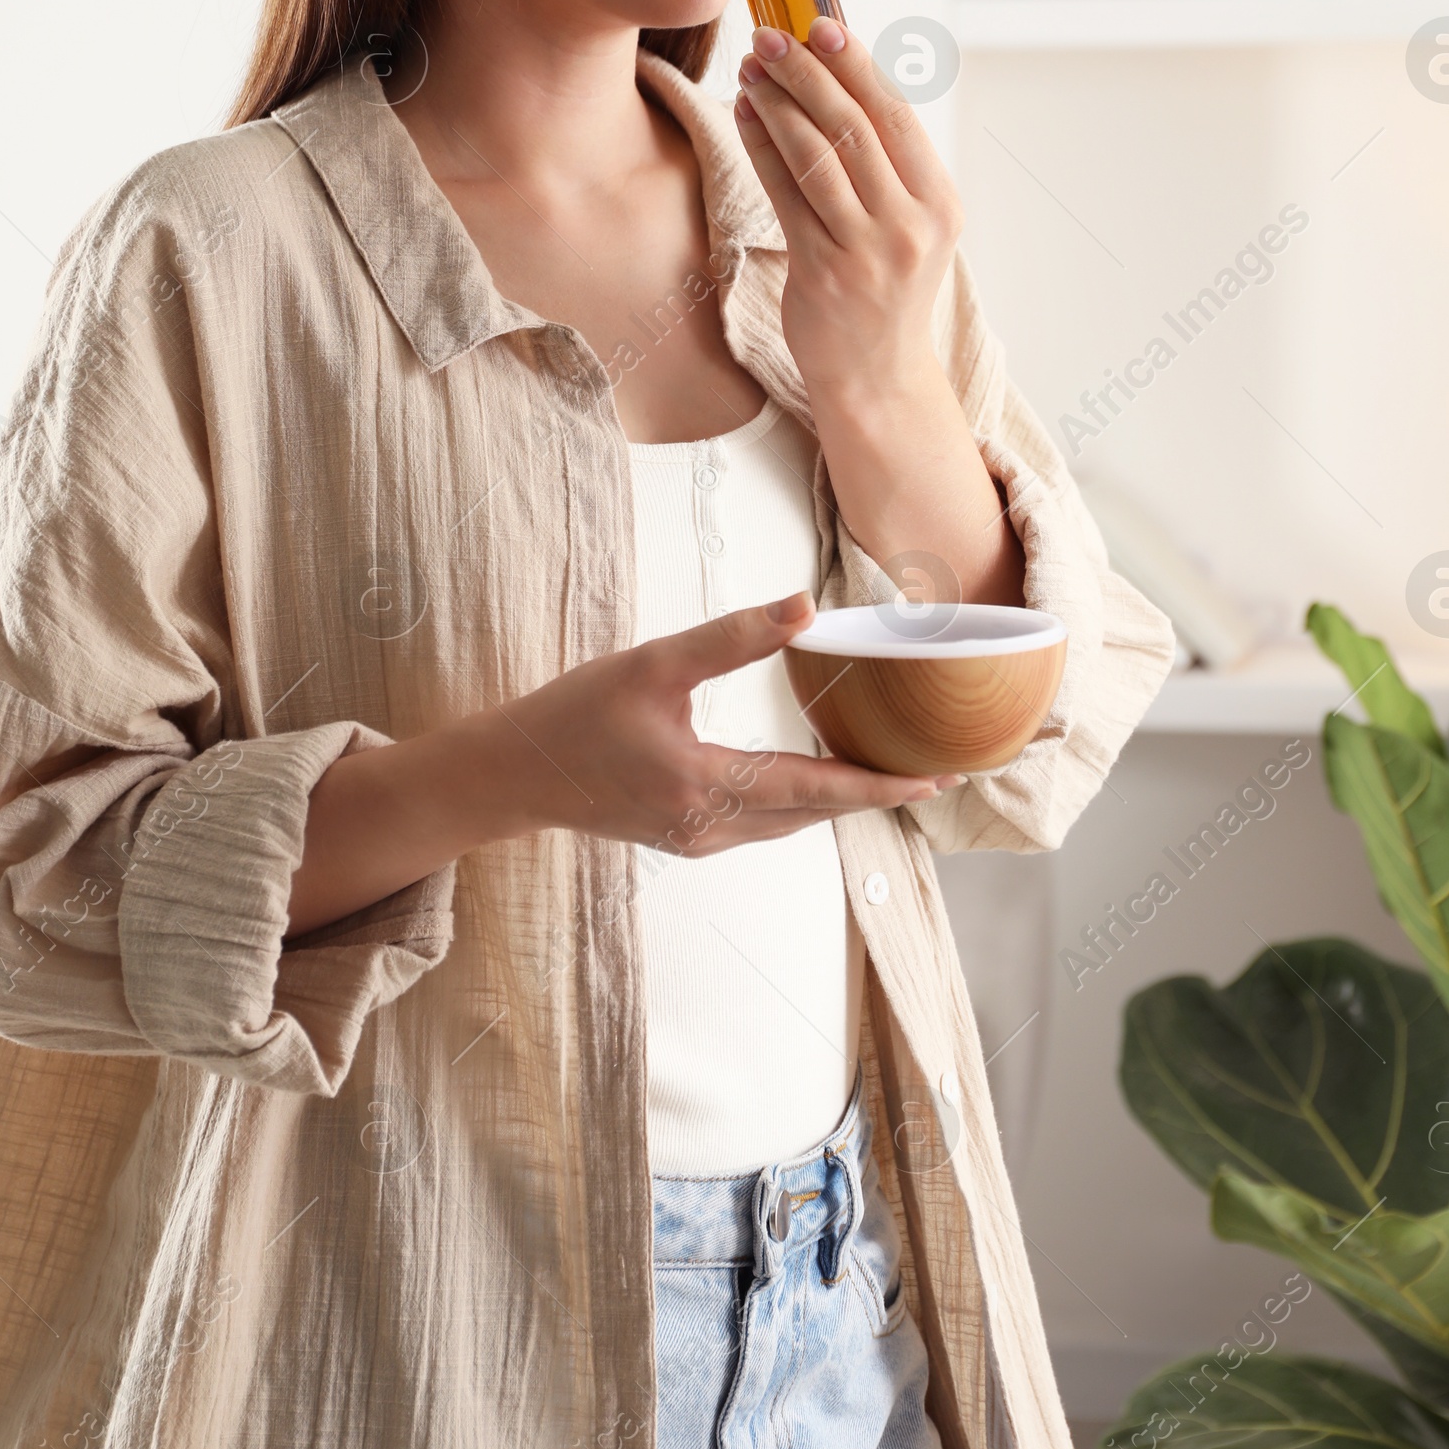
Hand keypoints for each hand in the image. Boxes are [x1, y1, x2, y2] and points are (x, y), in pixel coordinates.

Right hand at [481, 588, 963, 853]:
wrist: (515, 772)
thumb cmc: (575, 713)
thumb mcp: (654, 663)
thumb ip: (732, 637)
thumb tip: (804, 608)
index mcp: (704, 786)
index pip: (814, 789)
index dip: (878, 785)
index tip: (934, 779)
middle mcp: (708, 827)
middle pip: (811, 814)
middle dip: (873, 795)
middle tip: (931, 774)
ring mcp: (696, 841)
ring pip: (788, 825)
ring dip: (837, 801)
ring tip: (885, 775)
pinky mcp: (684, 839)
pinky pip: (761, 825)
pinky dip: (798, 805)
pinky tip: (812, 781)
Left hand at [732, 18, 963, 409]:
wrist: (876, 376)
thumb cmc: (884, 288)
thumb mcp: (908, 225)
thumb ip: (887, 165)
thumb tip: (841, 79)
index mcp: (941, 203)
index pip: (897, 116)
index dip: (857, 64)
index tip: (822, 24)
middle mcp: (912, 224)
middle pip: (854, 127)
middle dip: (808, 73)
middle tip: (771, 35)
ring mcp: (869, 250)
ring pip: (817, 155)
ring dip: (779, 103)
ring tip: (751, 68)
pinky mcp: (824, 271)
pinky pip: (786, 194)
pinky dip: (762, 146)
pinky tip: (744, 114)